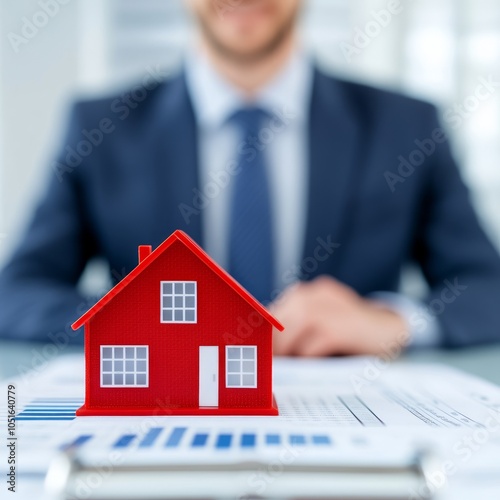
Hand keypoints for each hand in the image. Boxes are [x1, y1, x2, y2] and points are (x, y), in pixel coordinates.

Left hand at [271, 276, 409, 356]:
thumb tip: (268, 348)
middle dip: (272, 341)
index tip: (254, 348)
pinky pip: (316, 341)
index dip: (263, 331)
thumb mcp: (322, 323)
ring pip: (297, 324)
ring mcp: (333, 307)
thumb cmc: (350, 331)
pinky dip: (307, 355)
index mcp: (309, 293)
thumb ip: (297, 329)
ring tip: (282, 364)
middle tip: (265, 361)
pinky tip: (305, 363)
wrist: (392, 330)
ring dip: (286, 347)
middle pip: (283, 315)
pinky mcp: (343, 326)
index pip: (276, 310)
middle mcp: (318, 294)